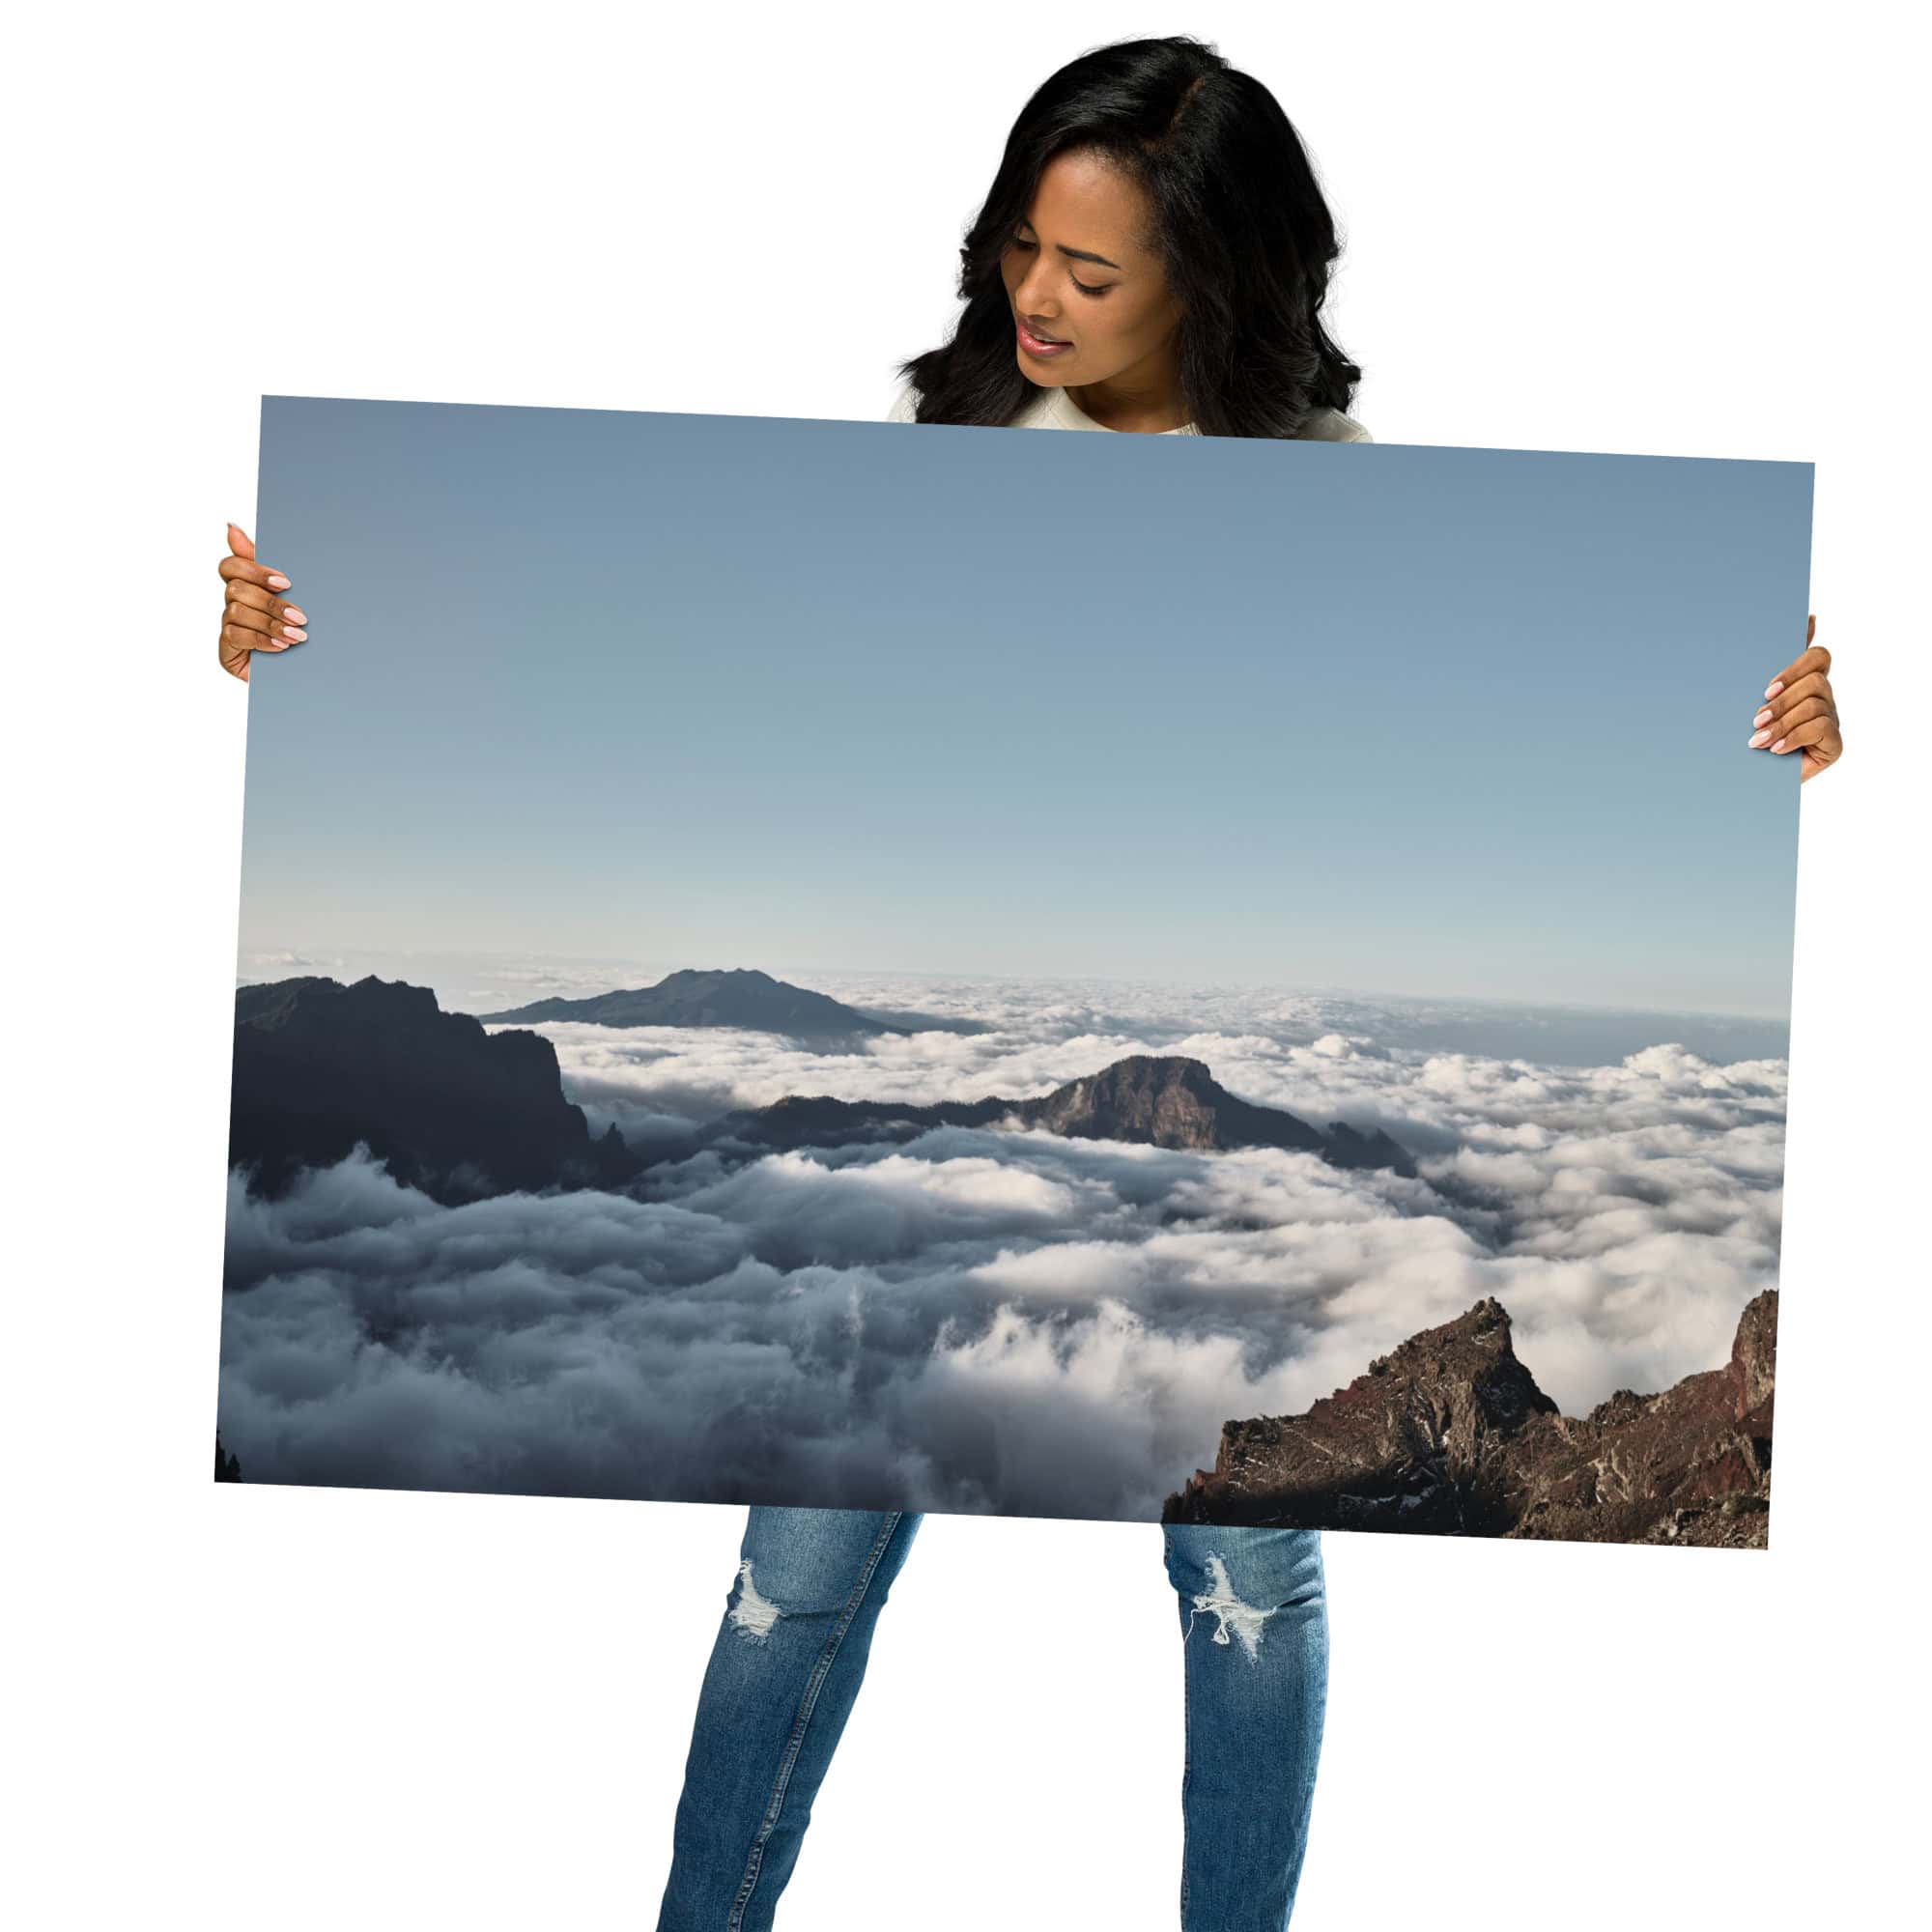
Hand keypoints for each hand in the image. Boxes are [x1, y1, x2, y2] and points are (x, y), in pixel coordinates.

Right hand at [217, 523, 305, 682]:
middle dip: (271, 602)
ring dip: (270, 623)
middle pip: (236, 589)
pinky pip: (235, 636)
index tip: (285, 582)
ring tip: (298, 636)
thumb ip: (268, 565)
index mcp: (246, 585)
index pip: (230, 566)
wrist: (308, 673)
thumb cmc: (299, 629)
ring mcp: (228, 627)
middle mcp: (232, 603)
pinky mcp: (226, 650)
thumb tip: (230, 526)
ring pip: (236, 612)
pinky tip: (281, 647)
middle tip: (301, 616)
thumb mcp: (293, 595)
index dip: (254, 570)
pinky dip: (261, 640)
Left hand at [1750, 614, 1841, 781]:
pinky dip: (1794, 737)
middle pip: (1816, 679)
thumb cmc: (1746, 737)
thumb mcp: (1747, 702)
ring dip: (1782, 722)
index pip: (1816, 656)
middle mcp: (1822, 697)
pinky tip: (1775, 749)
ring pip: (1815, 704)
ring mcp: (1831, 719)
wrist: (1746, 781)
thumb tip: (1791, 625)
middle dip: (1782, 699)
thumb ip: (1760, 668)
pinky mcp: (1834, 744)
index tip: (1767, 687)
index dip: (1796, 664)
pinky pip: (1821, 727)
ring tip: (1758, 740)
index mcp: (1804, 682)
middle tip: (1756, 718)